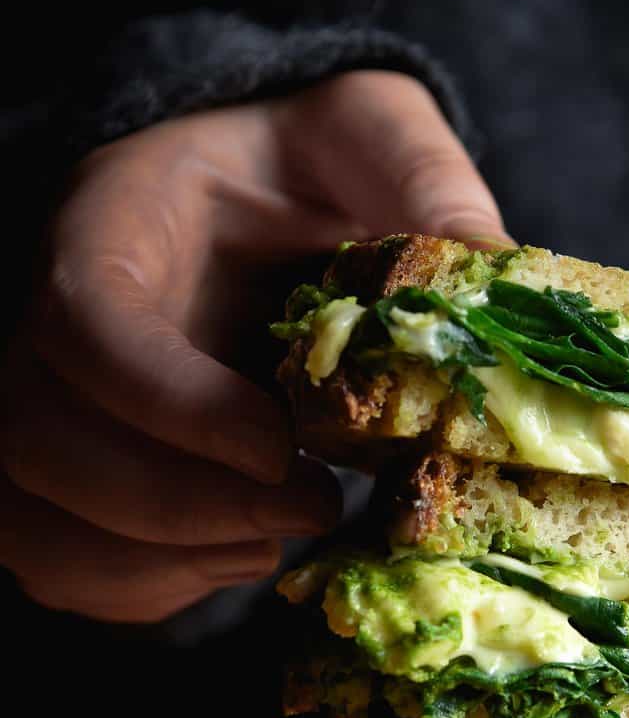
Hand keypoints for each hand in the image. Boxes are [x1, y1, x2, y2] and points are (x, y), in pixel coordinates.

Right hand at [0, 71, 509, 620]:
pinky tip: (243, 558)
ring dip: (154, 560)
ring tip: (275, 544)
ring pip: (30, 516)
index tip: (278, 446)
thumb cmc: (308, 158)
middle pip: (38, 440)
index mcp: (114, 223)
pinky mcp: (75, 467)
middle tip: (308, 510)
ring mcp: (56, 400)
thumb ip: (422, 180)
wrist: (260, 186)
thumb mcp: (372, 129)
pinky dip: (143, 589)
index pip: (86, 324)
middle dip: (171, 506)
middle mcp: (57, 317)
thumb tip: (494, 266)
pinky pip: (58, 560)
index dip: (172, 404)